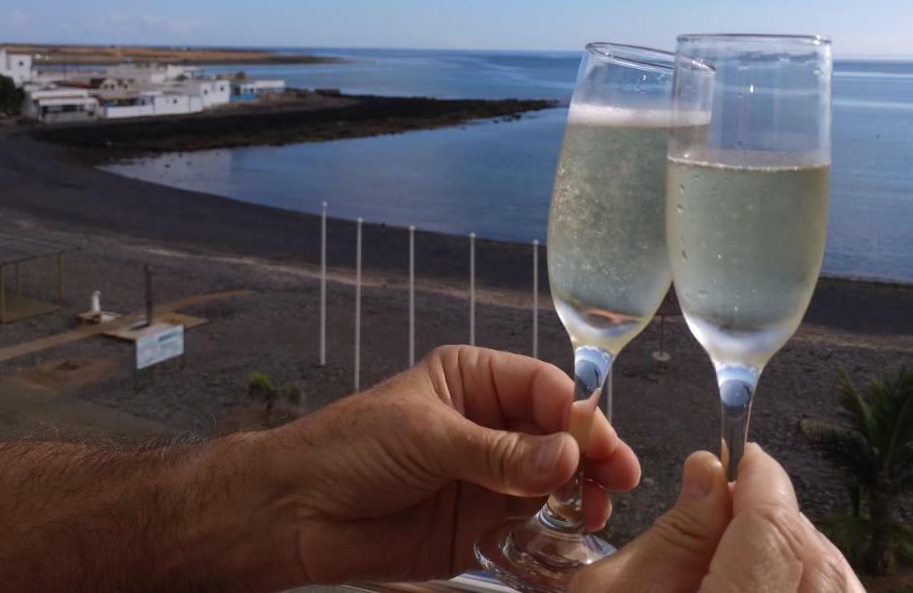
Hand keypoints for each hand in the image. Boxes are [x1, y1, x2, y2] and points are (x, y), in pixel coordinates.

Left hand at [256, 345, 640, 584]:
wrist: (295, 514)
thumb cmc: (348, 450)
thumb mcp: (426, 437)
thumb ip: (497, 451)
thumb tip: (565, 456)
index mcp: (475, 380)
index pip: (543, 387)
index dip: (574, 411)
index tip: (593, 440)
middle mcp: (490, 423)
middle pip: (559, 432)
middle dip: (590, 450)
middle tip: (618, 476)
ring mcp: (489, 474)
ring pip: (553, 478)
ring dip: (580, 490)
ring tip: (596, 510)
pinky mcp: (482, 522)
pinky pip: (532, 520)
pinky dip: (556, 526)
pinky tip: (572, 532)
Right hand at [573, 442, 862, 591]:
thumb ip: (673, 536)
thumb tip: (709, 474)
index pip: (773, 538)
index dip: (764, 485)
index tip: (748, 461)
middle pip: (816, 566)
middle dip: (783, 518)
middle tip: (740, 501)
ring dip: (805, 557)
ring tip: (753, 547)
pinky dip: (815, 591)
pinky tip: (774, 584)